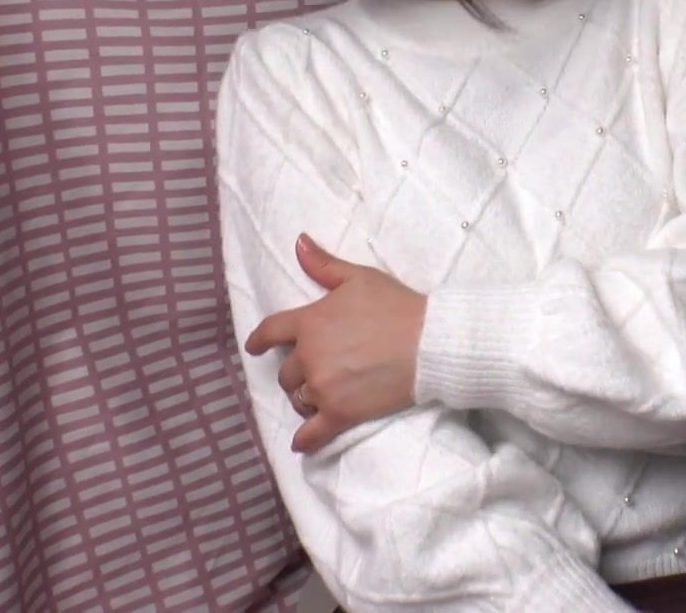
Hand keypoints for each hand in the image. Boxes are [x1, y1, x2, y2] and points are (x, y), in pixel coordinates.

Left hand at [244, 234, 426, 453]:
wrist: (430, 342)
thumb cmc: (396, 305)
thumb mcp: (359, 277)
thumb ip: (323, 264)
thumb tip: (298, 242)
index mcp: (309, 322)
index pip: (271, 331)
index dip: (260, 340)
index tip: (255, 348)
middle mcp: (310, 356)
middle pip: (287, 372)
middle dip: (297, 372)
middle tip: (315, 371)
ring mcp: (323, 387)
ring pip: (299, 398)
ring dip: (306, 398)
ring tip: (320, 397)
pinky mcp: (340, 413)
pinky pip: (313, 433)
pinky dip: (305, 440)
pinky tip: (302, 443)